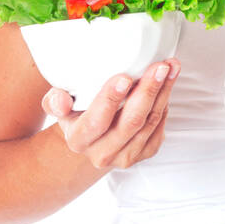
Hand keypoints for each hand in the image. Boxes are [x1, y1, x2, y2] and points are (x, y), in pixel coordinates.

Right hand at [41, 57, 180, 169]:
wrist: (91, 140)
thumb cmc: (75, 113)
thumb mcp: (58, 105)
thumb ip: (55, 101)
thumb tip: (61, 100)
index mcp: (78, 140)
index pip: (96, 122)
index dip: (110, 100)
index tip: (124, 77)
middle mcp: (102, 154)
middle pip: (131, 122)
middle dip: (147, 91)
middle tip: (159, 66)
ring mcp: (126, 157)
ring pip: (150, 122)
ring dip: (163, 92)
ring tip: (169, 67)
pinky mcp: (145, 153)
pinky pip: (159, 127)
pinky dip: (165, 102)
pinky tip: (167, 82)